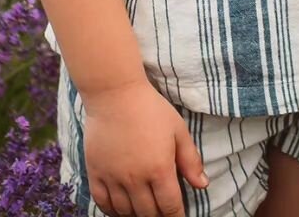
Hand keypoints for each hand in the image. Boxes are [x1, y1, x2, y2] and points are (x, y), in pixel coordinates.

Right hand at [81, 77, 207, 215]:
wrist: (115, 94)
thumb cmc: (151, 109)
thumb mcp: (178, 130)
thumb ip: (190, 160)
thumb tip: (202, 184)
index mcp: (159, 169)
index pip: (169, 207)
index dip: (176, 216)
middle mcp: (136, 179)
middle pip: (148, 213)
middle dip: (158, 216)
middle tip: (162, 210)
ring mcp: (113, 178)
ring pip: (125, 212)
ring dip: (136, 214)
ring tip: (143, 209)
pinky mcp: (96, 173)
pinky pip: (103, 203)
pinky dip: (112, 211)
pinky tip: (120, 208)